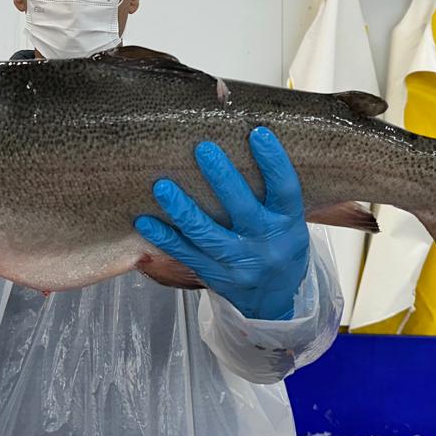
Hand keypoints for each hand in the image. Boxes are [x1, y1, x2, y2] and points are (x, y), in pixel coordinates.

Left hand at [135, 126, 309, 320]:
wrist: (277, 302)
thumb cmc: (280, 246)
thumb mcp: (289, 221)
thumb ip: (269, 192)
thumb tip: (247, 140)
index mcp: (288, 223)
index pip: (285, 189)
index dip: (274, 162)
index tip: (258, 134)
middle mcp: (266, 243)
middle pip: (243, 209)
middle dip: (223, 179)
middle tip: (203, 150)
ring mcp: (240, 263)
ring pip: (209, 235)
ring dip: (183, 210)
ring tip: (162, 186)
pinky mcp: (216, 276)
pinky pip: (187, 256)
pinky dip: (165, 239)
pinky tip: (145, 222)